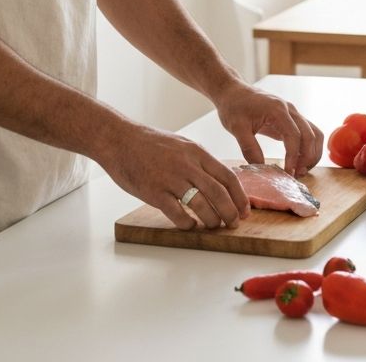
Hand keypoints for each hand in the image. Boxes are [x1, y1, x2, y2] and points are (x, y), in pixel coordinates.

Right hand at [98, 120, 250, 230]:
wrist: (120, 139)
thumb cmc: (150, 143)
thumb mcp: (181, 144)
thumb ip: (199, 160)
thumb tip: (217, 180)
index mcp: (197, 152)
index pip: (227, 176)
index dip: (239, 196)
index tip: (245, 209)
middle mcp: (187, 164)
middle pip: (218, 193)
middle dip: (230, 212)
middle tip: (234, 223)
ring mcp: (171, 178)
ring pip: (201, 205)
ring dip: (211, 220)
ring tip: (213, 226)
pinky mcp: (154, 191)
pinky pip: (177, 213)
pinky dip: (187, 223)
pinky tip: (189, 226)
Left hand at [214, 82, 323, 177]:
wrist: (233, 91)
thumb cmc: (234, 107)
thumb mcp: (237, 128)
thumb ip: (249, 148)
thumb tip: (262, 169)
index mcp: (277, 110)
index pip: (294, 136)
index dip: (293, 157)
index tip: (288, 173)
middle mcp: (290, 110)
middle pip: (310, 135)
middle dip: (307, 158)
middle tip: (296, 175)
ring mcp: (293, 113)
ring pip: (314, 134)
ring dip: (312, 153)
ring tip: (300, 170)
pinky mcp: (292, 118)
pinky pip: (309, 132)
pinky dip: (309, 148)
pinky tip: (299, 161)